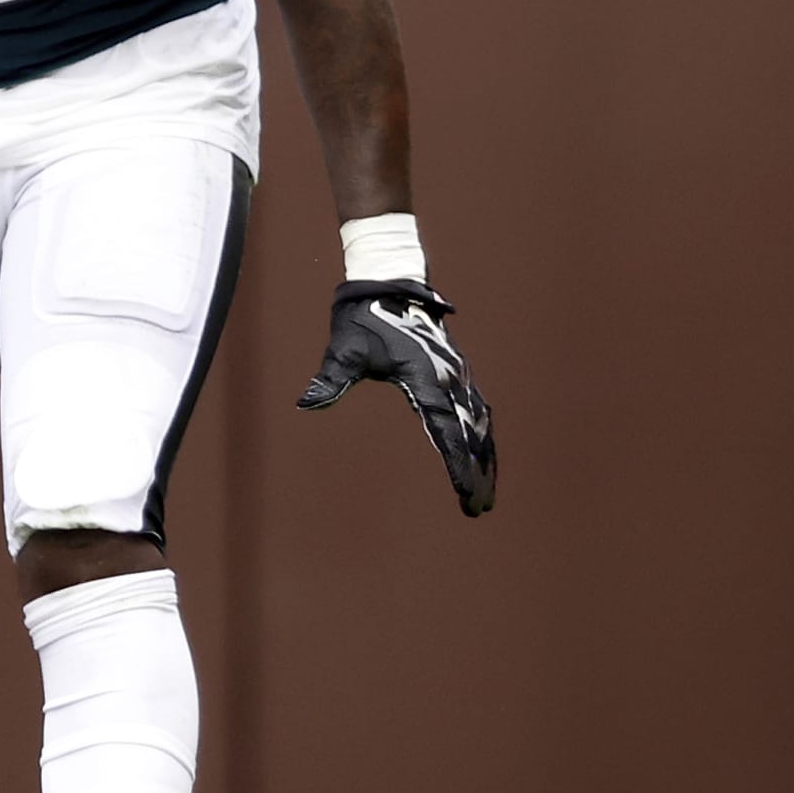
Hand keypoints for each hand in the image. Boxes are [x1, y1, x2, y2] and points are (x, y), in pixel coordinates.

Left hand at [298, 281, 495, 517]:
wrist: (389, 283)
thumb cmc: (364, 319)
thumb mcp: (344, 349)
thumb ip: (331, 378)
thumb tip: (307, 402)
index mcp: (426, 378)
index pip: (446, 431)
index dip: (458, 465)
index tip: (465, 493)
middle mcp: (450, 378)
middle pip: (472, 435)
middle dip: (478, 473)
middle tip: (478, 509)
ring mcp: (458, 374)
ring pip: (481, 424)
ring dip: (487, 460)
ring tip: (486, 496)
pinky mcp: (459, 372)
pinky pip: (479, 411)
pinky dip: (483, 438)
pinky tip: (484, 457)